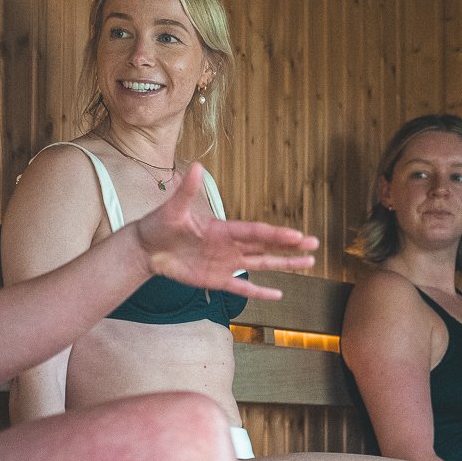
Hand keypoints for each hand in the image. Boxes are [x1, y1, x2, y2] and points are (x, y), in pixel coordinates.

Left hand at [130, 162, 318, 297]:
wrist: (147, 248)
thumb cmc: (159, 225)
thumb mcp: (173, 209)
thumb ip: (187, 191)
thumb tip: (194, 166)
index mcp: (224, 229)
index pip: (256, 232)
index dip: (276, 234)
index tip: (296, 235)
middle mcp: (231, 245)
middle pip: (266, 246)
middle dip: (290, 246)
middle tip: (314, 244)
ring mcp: (226, 263)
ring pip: (262, 264)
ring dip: (285, 264)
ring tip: (308, 263)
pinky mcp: (217, 280)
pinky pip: (242, 287)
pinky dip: (260, 292)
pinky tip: (278, 295)